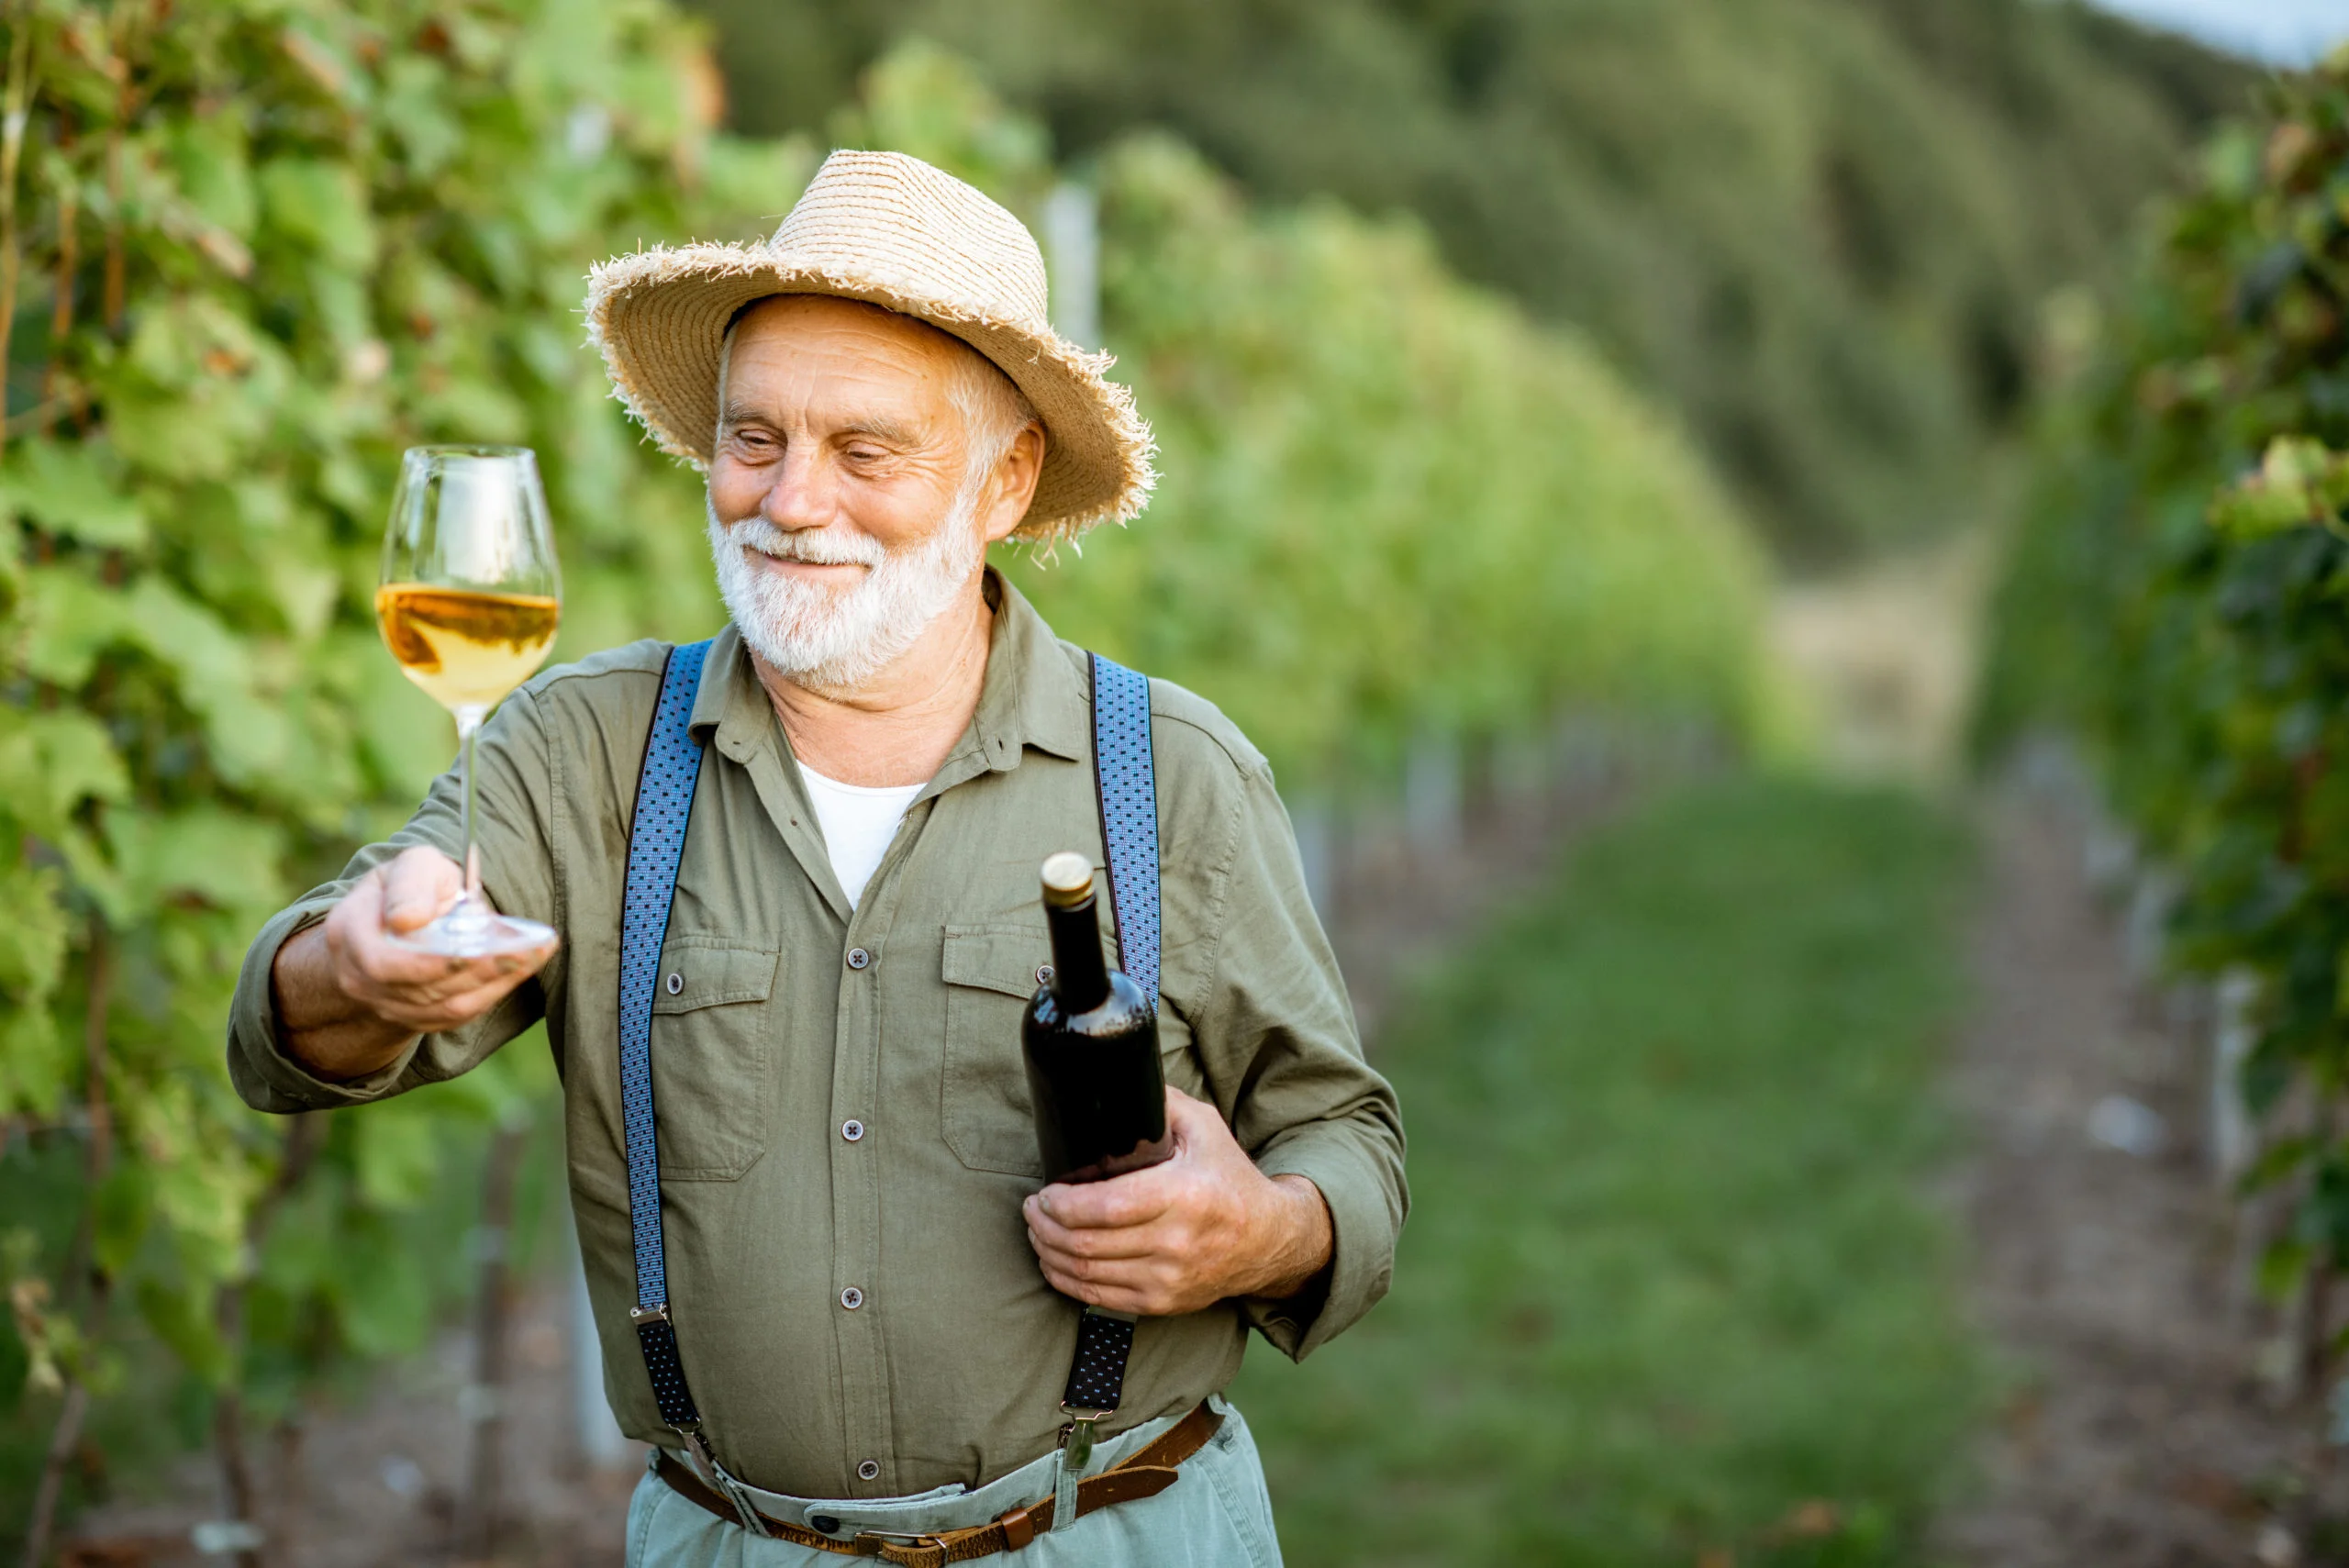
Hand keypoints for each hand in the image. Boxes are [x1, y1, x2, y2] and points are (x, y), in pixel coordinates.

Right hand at [271, 846, 554, 1080]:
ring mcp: (382, 1002)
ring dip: (492, 983)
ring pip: (441, 1006)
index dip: (428, 962)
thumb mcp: (412, 866)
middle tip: (522, 952)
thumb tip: (408, 920)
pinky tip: (521, 969)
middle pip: (418, 990)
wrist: (397, 927)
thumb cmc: (412, 887)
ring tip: (533, 955)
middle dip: (474, 972)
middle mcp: (358, 973)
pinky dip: (492, 993)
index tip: (472, 951)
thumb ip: (412, 883)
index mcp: (351, 927)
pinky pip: (454, 1016)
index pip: (383, 960)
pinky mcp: (412, 1017)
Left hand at [1022, 1087, 1333, 1316]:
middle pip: (1088, 1244)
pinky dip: (1067, 1280)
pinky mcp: (1163, 1302)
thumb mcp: (1203, 1126)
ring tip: (1038, 1232)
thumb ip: (1159, 1103)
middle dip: (1045, 1227)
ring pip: (1087, 1274)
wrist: (1268, 1238)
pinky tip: (1055, 1261)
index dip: (1061, 1205)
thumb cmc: (1229, 1176)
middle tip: (1032, 1209)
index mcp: (1184, 1195)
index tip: (1044, 1192)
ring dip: (1049, 1253)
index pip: (1106, 1208)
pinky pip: (1100, 1298)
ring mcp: (1169, 1278)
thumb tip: (1110, 1081)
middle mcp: (1177, 1242)